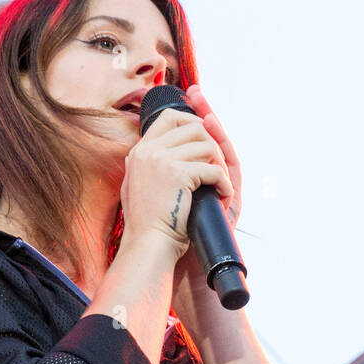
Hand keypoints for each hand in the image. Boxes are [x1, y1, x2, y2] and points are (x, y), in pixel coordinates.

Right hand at [120, 88, 235, 256]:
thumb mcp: (140, 186)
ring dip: (220, 166)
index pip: (170, 117)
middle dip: (213, 145)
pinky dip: (223, 184)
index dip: (193, 121)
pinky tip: (222, 197)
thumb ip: (150, 164)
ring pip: (207, 146)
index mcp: (140, 151)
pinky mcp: (178, 174)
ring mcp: (162, 160)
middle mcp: (148, 150)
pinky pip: (213, 169)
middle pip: (193, 127)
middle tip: (218, 168)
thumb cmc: (149, 225)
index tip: (207, 138)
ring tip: (221, 186)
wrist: (147, 246)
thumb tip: (170, 148)